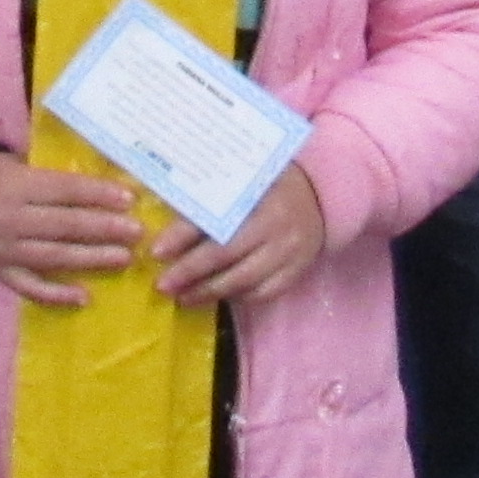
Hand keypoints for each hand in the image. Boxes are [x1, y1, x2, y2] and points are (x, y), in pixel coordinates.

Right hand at [0, 151, 144, 307]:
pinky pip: (30, 288)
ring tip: (123, 258)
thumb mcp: (19, 164)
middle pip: (63, 226)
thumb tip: (108, 186)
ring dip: (91, 259)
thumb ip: (55, 178)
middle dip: (103, 228)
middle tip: (136, 231)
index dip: (97, 194)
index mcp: (14, 186)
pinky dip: (57, 295)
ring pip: (53, 257)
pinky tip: (84, 297)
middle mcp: (7, 219)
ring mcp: (2, 250)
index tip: (128, 199)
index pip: (63, 191)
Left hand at [154, 164, 327, 308]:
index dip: (183, 235)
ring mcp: (288, 252)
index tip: (157, 251)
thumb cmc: (270, 185)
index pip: (214, 218)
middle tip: (162, 285)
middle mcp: (275, 225)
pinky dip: (236, 297)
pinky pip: (262, 293)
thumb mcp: (243, 180)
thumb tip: (165, 215)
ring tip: (182, 297)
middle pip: (225, 254)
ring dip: (208, 292)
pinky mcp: (295, 272)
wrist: (321, 196)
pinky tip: (216, 297)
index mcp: (258, 195)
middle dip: (189, 272)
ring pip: (243, 280)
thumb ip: (211, 196)